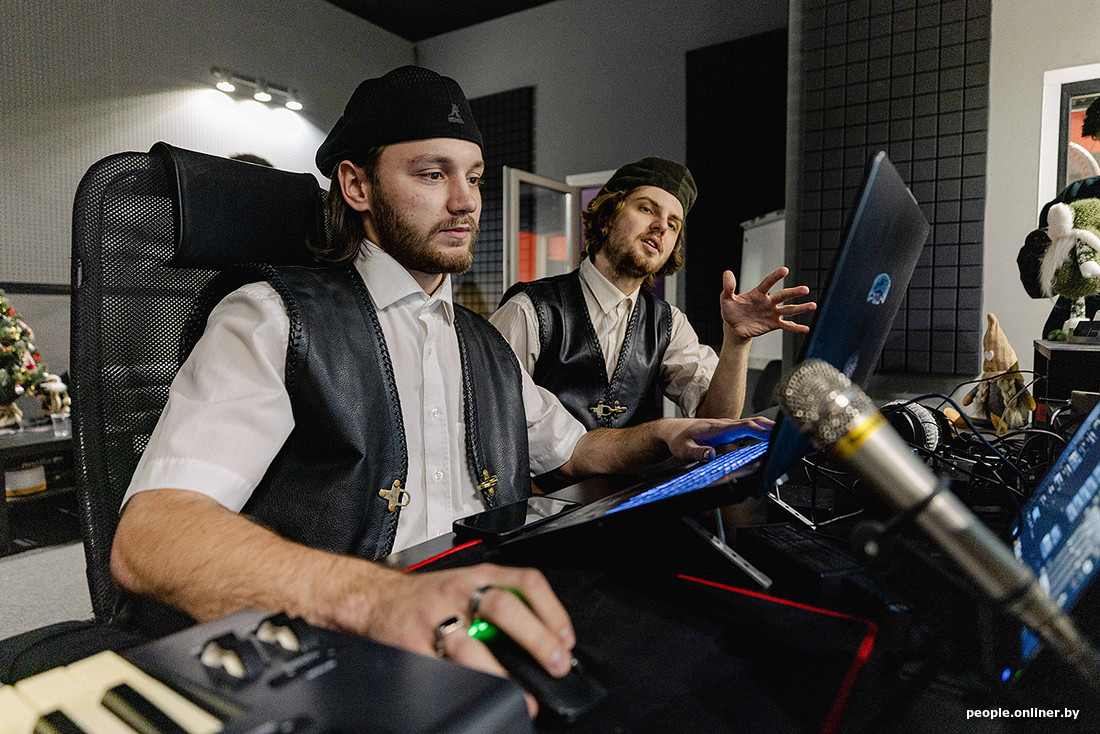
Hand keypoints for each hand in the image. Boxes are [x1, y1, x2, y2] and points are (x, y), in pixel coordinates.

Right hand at [354, 563, 574, 716]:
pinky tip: (481, 694)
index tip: (566, 640)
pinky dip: (466, 685)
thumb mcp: (467, 585)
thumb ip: (502, 604)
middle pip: (503, 608)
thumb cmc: (427, 597)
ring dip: (501, 674)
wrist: (374, 598)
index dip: (552, 611)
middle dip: (535, 638)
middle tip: (554, 664)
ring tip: (521, 695)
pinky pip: (442, 670)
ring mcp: (434, 619)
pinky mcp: (413, 647)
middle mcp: (459, 593)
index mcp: (478, 577)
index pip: (525, 582)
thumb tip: (547, 641)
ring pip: (470, 644)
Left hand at [658, 416, 772, 462]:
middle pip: (752, 422)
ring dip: (766, 427)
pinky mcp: (727, 430)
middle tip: (787, 431)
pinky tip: (766, 435)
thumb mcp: (685, 449)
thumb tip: (712, 455)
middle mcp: (724, 425)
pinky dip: (758, 430)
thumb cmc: (679, 439)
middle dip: (770, 426)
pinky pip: (746, 428)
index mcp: (717, 428)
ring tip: (782, 433)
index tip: (773, 433)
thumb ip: (698, 453)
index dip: (760, 429)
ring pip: (751, 424)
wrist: (673, 431)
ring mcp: (727, 426)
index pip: (744, 426)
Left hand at [720, 268, 815, 338]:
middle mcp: (768, 302)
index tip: (785, 270)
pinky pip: (787, 326)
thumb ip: (728, 287)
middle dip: (794, 292)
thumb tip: (727, 273)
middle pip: (783, 296)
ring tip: (813, 305)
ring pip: (789, 309)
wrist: (734, 328)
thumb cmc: (731, 311)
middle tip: (805, 289)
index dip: (775, 277)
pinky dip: (796, 328)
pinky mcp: (773, 324)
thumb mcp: (726, 299)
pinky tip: (806, 328)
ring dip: (800, 308)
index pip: (768, 283)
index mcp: (758, 294)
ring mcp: (772, 313)